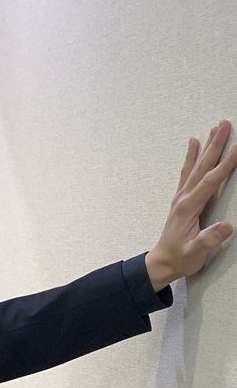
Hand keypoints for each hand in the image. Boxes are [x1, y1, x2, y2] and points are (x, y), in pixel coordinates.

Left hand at [146, 120, 236, 290]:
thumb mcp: (196, 253)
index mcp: (188, 207)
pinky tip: (193, 144)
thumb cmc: (180, 258)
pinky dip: (191, 157)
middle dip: (215, 145)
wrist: (161, 263)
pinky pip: (187, 173)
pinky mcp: (181, 199)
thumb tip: (226, 227)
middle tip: (224, 124)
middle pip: (202, 167)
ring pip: (195, 166)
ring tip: (214, 128)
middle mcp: (183, 198)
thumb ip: (209, 239)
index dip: (225, 166)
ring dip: (206, 147)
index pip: (210, 182)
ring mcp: (181, 197)